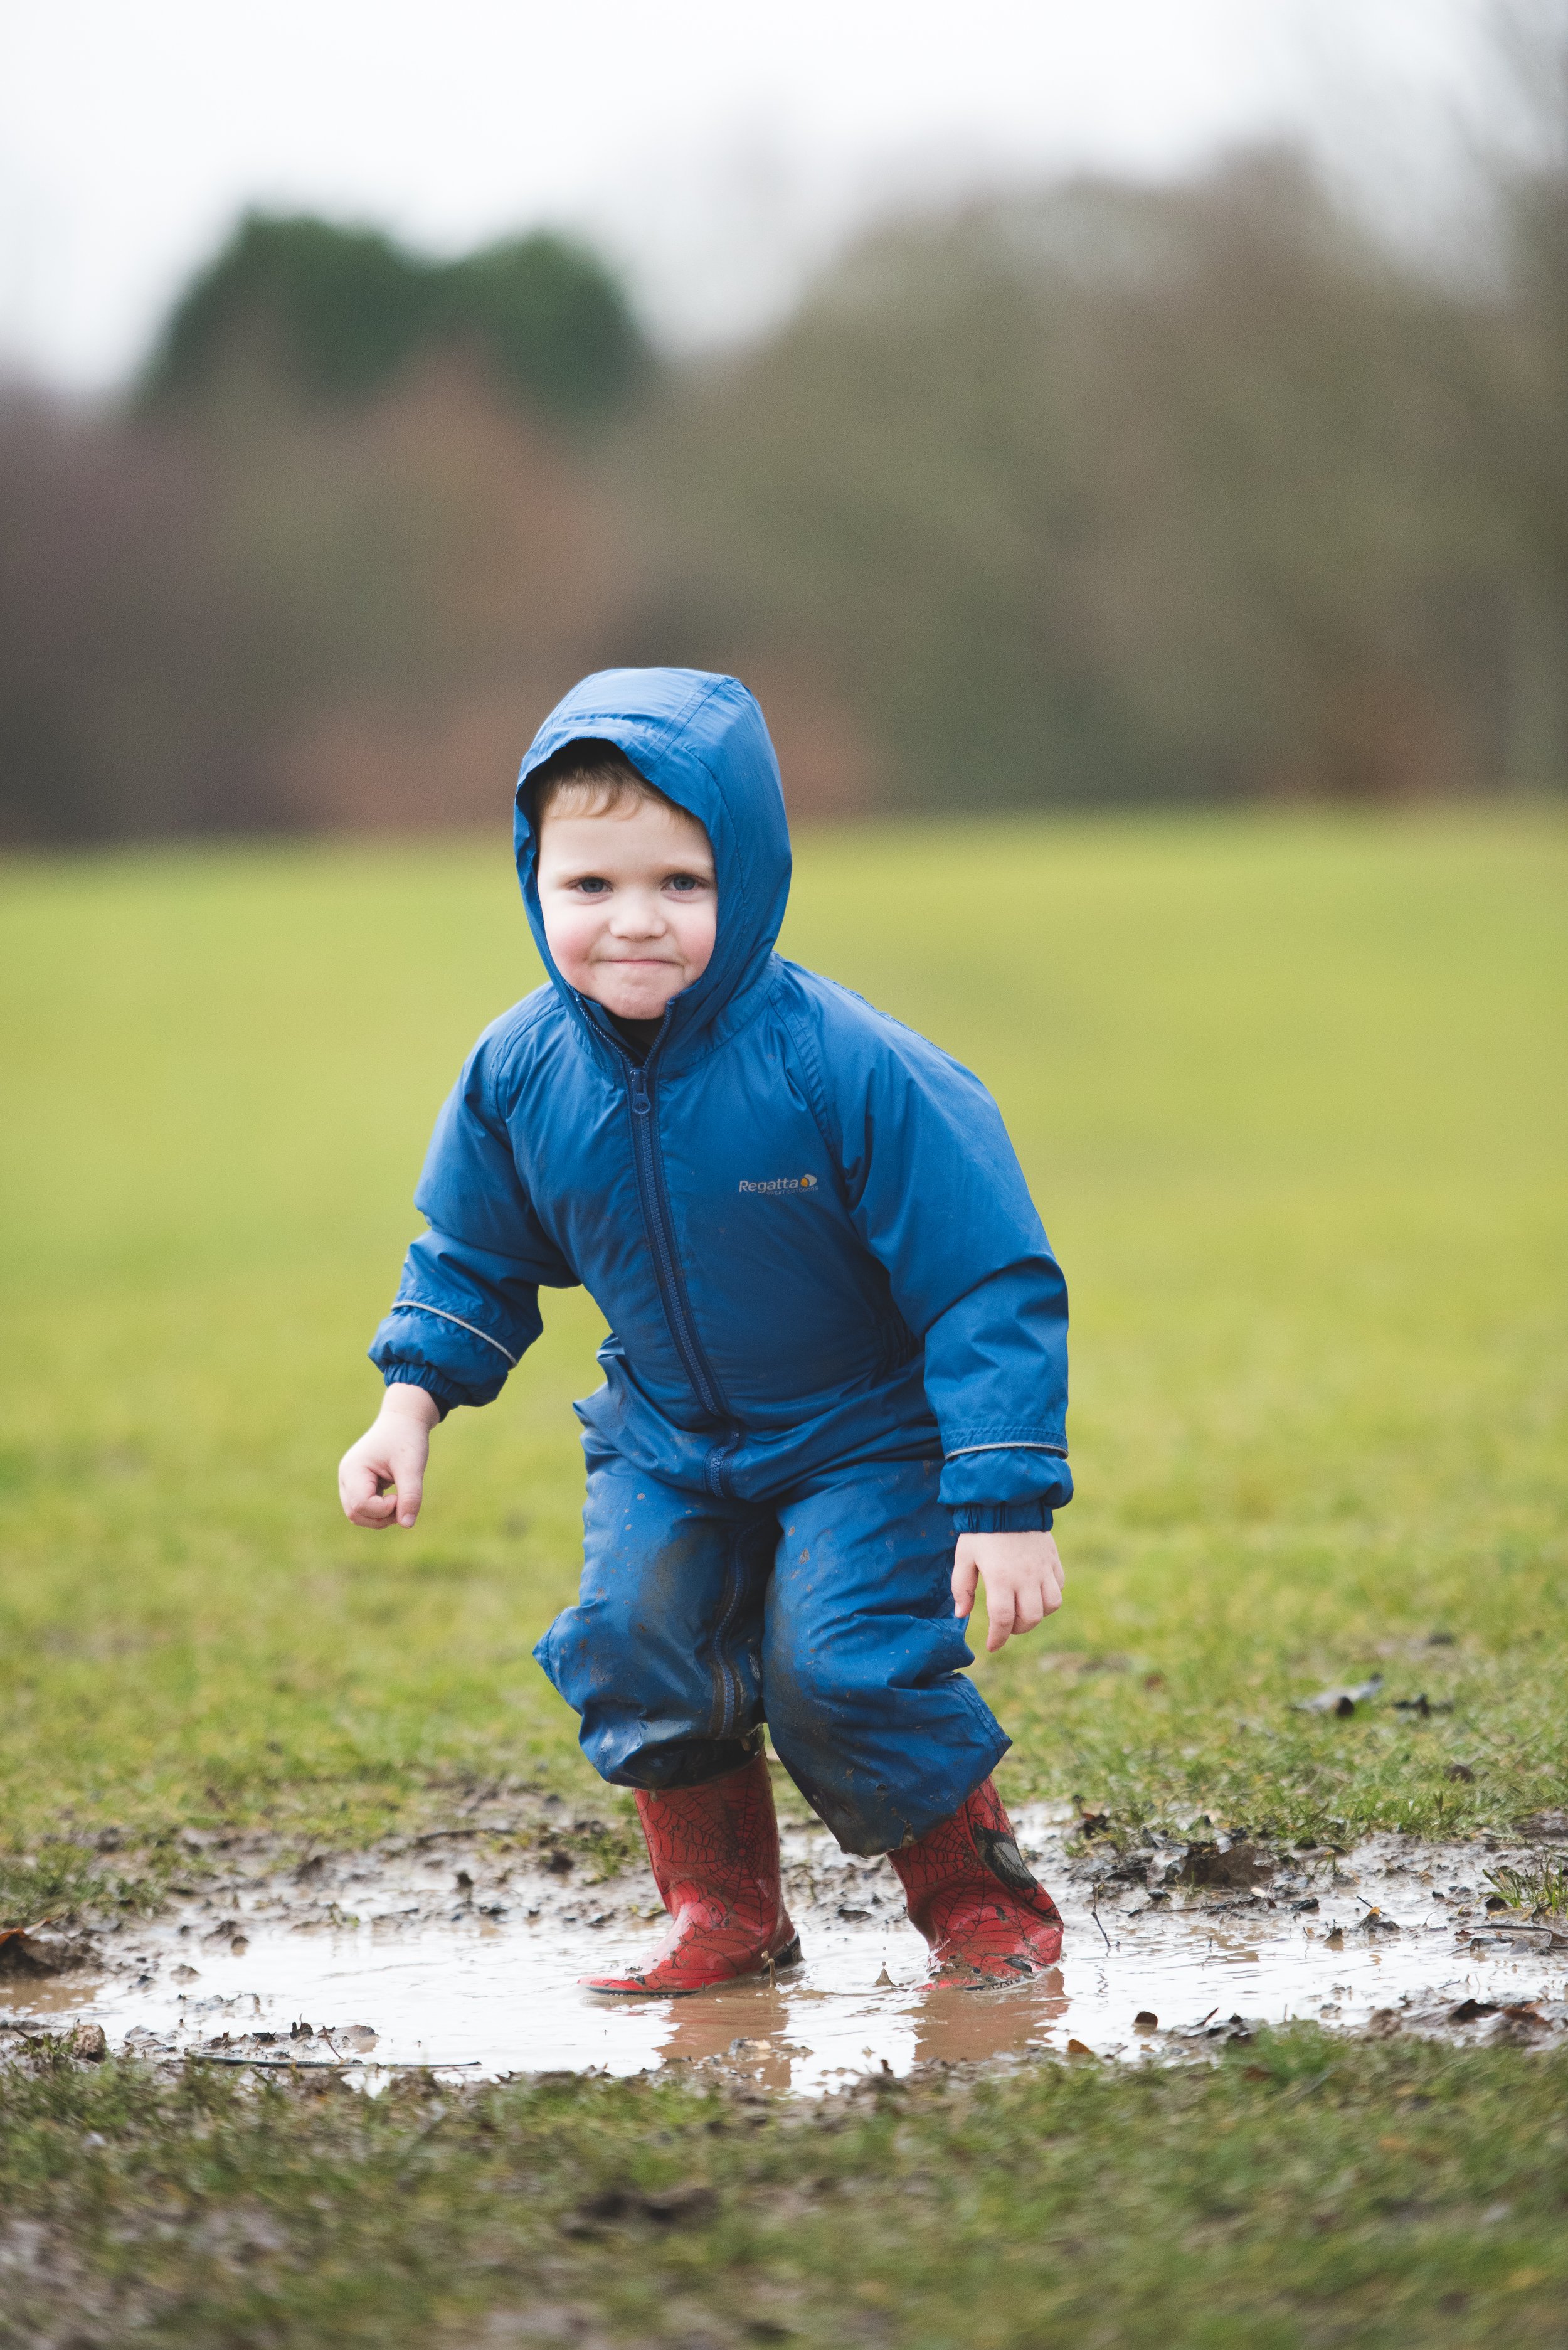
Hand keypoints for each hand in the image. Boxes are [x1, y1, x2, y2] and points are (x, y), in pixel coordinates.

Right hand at [338, 1384, 439, 1528]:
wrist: (404, 1420)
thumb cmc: (407, 1439)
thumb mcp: (413, 1466)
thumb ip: (411, 1495)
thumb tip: (407, 1525)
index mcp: (353, 1469)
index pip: (361, 1505)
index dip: (384, 1508)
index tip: (402, 1495)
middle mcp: (346, 1477)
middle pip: (355, 1514)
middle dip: (382, 1517)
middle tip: (404, 1502)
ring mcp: (350, 1482)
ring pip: (358, 1515)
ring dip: (381, 1517)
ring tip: (402, 1501)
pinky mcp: (358, 1486)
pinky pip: (365, 1509)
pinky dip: (381, 1511)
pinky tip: (397, 1498)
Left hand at [952, 1529, 1065, 1652]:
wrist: (1007, 1500)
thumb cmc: (981, 1530)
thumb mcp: (964, 1557)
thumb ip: (962, 1587)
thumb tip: (962, 1614)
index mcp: (1001, 1578)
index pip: (1003, 1619)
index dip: (997, 1638)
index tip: (992, 1645)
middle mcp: (1025, 1577)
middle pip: (1030, 1618)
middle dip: (1017, 1629)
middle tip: (1006, 1626)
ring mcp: (1043, 1568)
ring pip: (1051, 1605)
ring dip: (1038, 1614)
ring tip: (1023, 1609)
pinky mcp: (1053, 1559)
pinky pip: (1059, 1586)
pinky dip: (1050, 1595)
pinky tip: (1036, 1591)